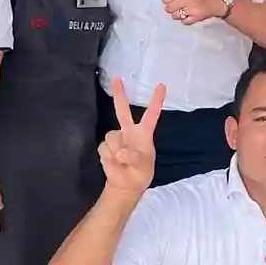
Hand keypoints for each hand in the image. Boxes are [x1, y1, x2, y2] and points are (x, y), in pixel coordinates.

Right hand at [98, 77, 163, 193]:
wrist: (124, 186)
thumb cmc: (140, 173)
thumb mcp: (143, 167)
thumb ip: (134, 158)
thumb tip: (120, 151)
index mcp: (144, 134)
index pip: (152, 114)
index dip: (156, 100)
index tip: (161, 85)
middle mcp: (129, 132)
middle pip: (122, 110)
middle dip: (119, 94)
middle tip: (116, 78)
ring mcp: (116, 139)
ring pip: (112, 136)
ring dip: (116, 150)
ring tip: (122, 161)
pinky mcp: (105, 147)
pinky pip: (104, 148)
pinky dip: (109, 158)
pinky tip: (114, 163)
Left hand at [162, 0, 229, 25]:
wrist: (217, 2)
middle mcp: (185, 0)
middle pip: (168, 8)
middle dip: (173, 8)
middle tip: (179, 5)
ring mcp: (190, 9)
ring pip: (175, 16)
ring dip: (179, 15)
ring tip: (185, 10)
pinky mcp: (195, 18)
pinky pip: (184, 22)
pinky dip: (186, 20)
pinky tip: (189, 15)